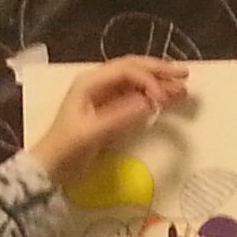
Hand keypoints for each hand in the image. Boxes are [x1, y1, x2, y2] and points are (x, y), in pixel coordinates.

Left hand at [30, 56, 190, 179]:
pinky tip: (167, 100)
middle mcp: (98, 82)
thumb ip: (121, 116)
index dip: (148, 80)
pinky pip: (135, 96)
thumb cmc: (68, 148)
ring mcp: (104, 95)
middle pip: (133, 68)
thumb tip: (151, 102)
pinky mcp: (110, 109)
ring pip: (136, 81)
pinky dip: (152, 96)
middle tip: (185, 75)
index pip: (126, 70)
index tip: (164, 99)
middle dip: (159, 71)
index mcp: (90, 82)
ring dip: (159, 83)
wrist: (52, 167)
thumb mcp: (94, 133)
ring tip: (183, 88)